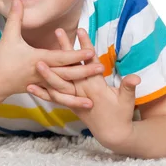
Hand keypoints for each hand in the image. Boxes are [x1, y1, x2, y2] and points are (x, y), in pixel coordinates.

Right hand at [0, 0, 99, 100]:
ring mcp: (43, 84)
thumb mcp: (9, 36)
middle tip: (101, 68)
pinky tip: (84, 103)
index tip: (90, 52)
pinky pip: (59, 96)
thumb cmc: (2, 58)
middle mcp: (43, 73)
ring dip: (81, 88)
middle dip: (84, 71)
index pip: (60, 57)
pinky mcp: (43, 91)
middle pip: (67, 74)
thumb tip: (17, 0)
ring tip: (96, 88)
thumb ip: (15, 18)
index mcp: (37, 59)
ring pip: (65, 87)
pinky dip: (72, 99)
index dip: (75, 55)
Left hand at [41, 27, 140, 147]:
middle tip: (57, 31)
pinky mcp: (69, 105)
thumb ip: (129, 88)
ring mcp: (74, 99)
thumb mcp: (128, 102)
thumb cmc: (121, 115)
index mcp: (96, 87)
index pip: (89, 63)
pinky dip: (42, 93)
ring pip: (58, 82)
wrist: (112, 135)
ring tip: (36, 59)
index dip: (85, 47)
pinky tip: (30, 86)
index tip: (80, 30)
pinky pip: (53, 98)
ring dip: (47, 71)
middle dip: (63, 50)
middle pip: (69, 69)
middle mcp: (82, 91)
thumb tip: (135, 77)